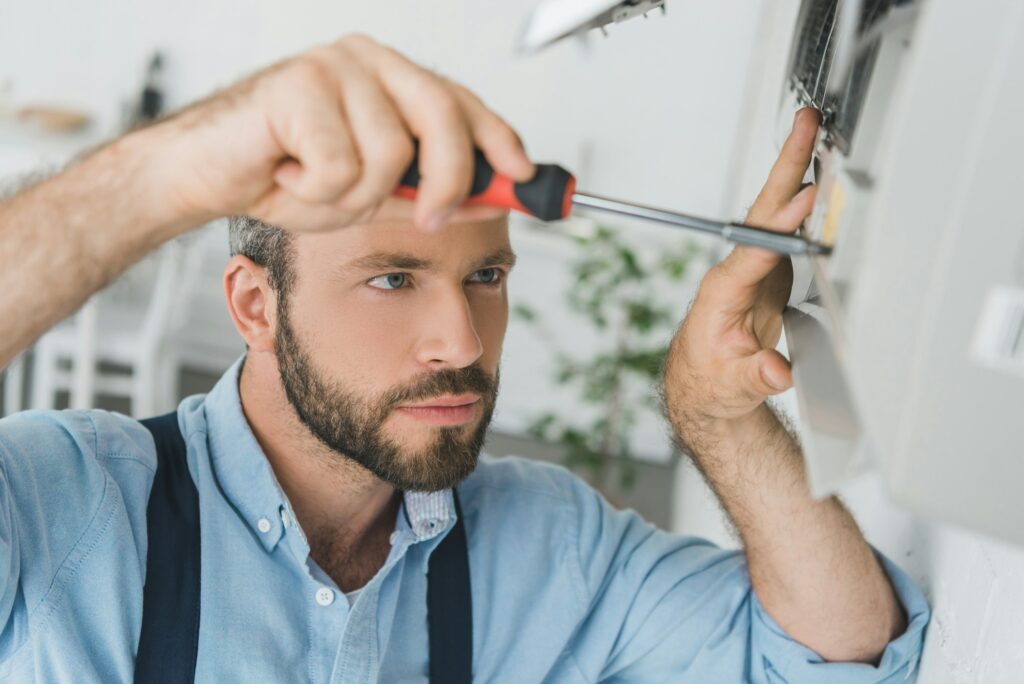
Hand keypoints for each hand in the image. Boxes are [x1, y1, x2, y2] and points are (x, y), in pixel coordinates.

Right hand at [152, 34, 533, 231]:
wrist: (208, 174)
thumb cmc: (288, 175)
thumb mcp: (374, 193)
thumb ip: (429, 191)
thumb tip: (492, 197)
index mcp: (391, 78)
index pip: (462, 102)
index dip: (499, 140)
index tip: (526, 174)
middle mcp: (370, 60)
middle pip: (444, 118)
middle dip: (448, 182)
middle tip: (428, 220)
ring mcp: (335, 66)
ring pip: (389, 155)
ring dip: (354, 196)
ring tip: (314, 184)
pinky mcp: (298, 83)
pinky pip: (341, 165)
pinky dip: (315, 191)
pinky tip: (287, 174)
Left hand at [664, 108, 818, 424]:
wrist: (707, 384)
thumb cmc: (712, 380)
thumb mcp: (733, 388)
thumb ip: (756, 378)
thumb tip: (775, 372)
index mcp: (722, 293)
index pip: (756, 251)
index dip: (782, 225)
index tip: (806, 197)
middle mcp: (736, 270)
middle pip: (763, 214)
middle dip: (784, 169)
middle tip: (804, 125)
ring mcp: (752, 267)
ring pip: (774, 213)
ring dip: (794, 172)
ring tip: (813, 131)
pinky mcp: (767, 269)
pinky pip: (785, 226)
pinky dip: (803, 197)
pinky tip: (819, 171)